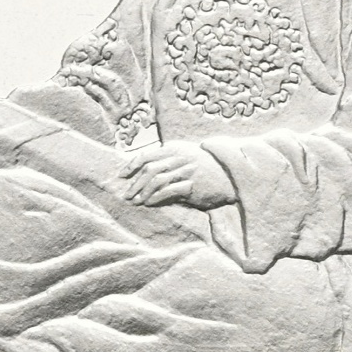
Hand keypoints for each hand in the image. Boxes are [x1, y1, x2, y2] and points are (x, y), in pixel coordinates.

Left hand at [120, 141, 234, 208]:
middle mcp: (179, 157)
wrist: (229, 176)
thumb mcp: (186, 157)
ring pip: (157, 180)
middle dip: (135, 183)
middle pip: (149, 169)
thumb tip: (143, 173)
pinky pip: (168, 191)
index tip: (122, 176)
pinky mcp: (193, 184)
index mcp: (174, 148)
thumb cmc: (205, 167)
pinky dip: (156, 198)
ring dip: (143, 192)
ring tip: (137, 201)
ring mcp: (186, 170)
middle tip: (127, 194)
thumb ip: (167, 161)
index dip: (131, 165)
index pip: (147, 155)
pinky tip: (150, 203)